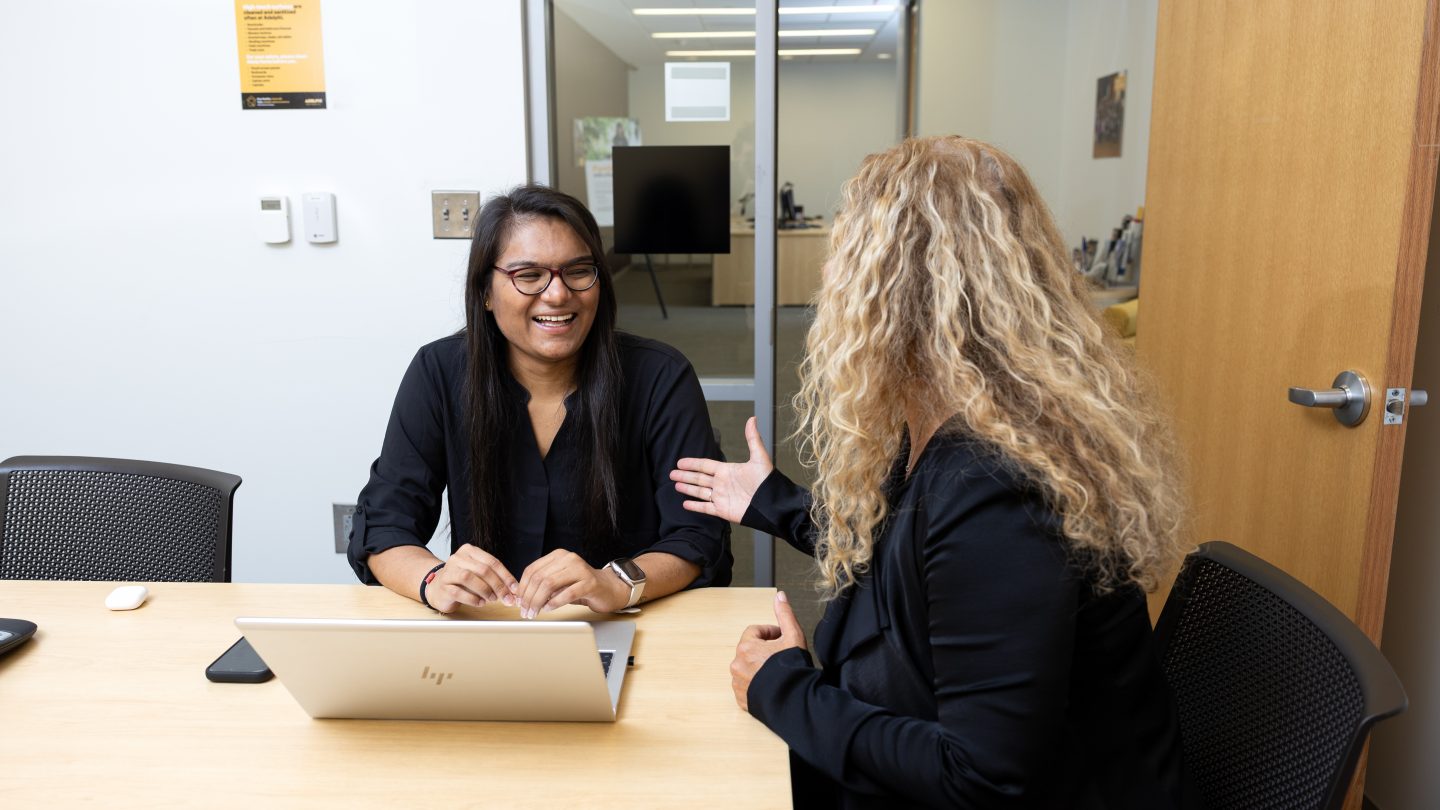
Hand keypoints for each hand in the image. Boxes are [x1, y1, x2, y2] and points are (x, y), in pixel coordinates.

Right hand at [426, 545, 518, 613]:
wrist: (437, 587)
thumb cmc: (462, 581)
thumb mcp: (478, 574)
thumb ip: (494, 578)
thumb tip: (514, 590)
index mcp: (470, 551)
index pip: (492, 562)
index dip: (506, 576)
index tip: (515, 589)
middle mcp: (458, 558)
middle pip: (483, 570)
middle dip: (498, 586)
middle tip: (507, 598)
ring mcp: (448, 571)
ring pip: (469, 578)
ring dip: (485, 590)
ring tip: (492, 599)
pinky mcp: (443, 586)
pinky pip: (458, 592)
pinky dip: (472, 599)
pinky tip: (480, 603)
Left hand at [516, 550, 629, 618]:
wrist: (609, 588)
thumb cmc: (581, 586)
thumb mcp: (559, 582)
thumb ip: (542, 585)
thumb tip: (520, 596)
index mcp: (558, 556)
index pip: (532, 569)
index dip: (522, 587)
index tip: (518, 602)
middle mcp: (569, 558)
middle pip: (539, 577)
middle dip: (528, 597)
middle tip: (525, 611)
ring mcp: (580, 569)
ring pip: (550, 584)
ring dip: (538, 601)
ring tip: (534, 612)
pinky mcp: (590, 583)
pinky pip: (567, 593)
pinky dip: (554, 603)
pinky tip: (549, 609)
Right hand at [671, 416, 773, 523]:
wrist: (773, 504)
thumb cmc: (767, 481)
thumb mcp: (760, 458)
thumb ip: (752, 439)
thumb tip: (752, 418)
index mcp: (727, 471)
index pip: (705, 465)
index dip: (692, 463)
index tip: (680, 462)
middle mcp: (722, 483)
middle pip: (699, 478)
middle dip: (685, 476)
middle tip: (671, 474)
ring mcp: (721, 497)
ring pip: (700, 492)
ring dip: (687, 489)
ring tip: (675, 485)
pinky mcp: (723, 510)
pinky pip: (705, 508)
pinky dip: (695, 506)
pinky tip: (685, 504)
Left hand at [731, 591, 805, 712]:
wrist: (793, 700)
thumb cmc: (792, 670)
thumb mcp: (793, 636)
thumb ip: (784, 614)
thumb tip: (779, 596)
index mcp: (746, 647)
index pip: (755, 631)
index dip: (770, 632)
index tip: (781, 638)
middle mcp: (737, 664)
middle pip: (750, 649)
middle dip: (765, 650)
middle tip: (781, 655)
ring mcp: (738, 683)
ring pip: (747, 668)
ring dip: (759, 666)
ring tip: (777, 671)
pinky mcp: (741, 698)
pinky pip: (746, 685)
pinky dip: (756, 683)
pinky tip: (771, 684)